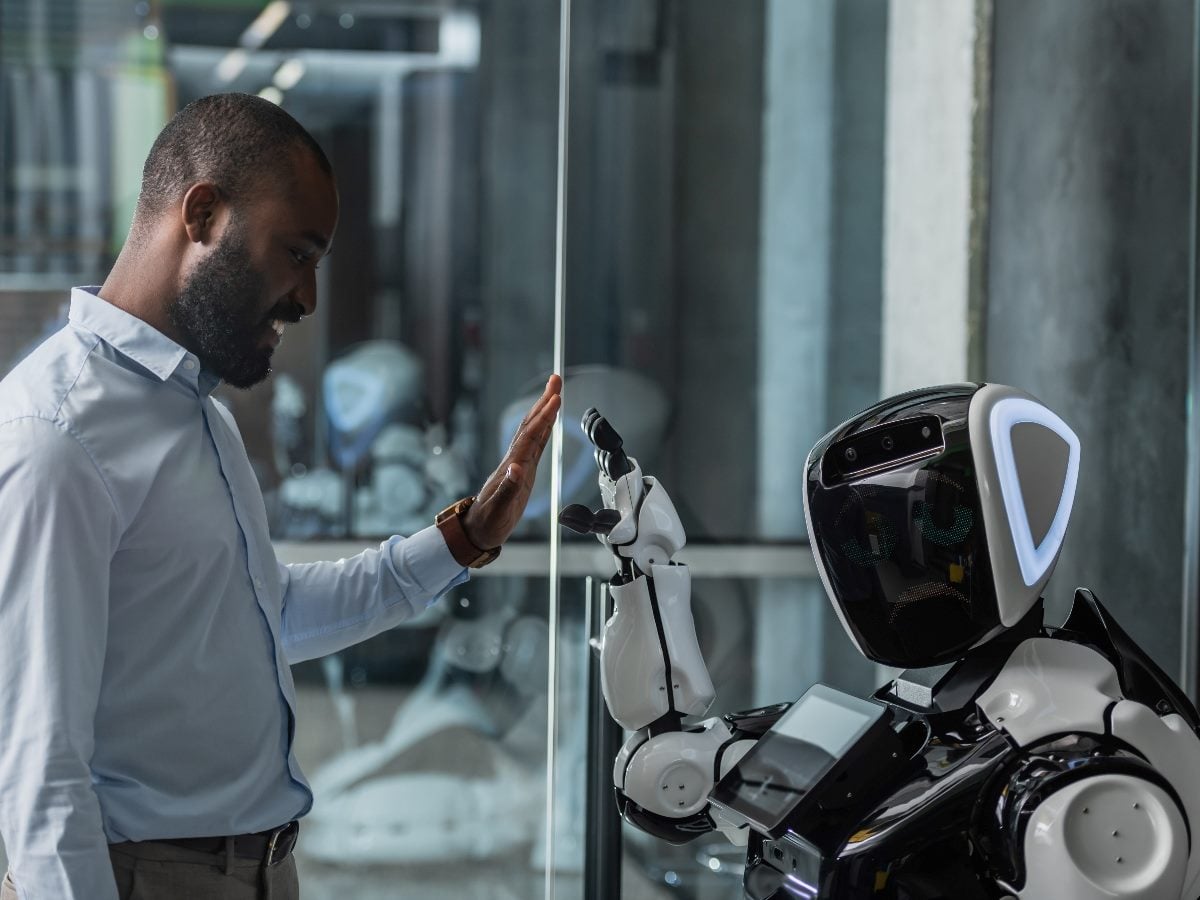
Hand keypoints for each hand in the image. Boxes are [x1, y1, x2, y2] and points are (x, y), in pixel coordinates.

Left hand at [461, 374, 561, 550]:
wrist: (477, 531)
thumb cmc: (488, 522)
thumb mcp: (499, 510)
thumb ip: (508, 489)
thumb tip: (517, 469)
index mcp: (512, 467)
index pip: (530, 437)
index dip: (543, 418)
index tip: (555, 398)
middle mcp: (515, 460)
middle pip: (531, 425)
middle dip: (544, 402)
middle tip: (556, 379)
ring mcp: (518, 464)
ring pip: (533, 431)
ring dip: (544, 410)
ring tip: (555, 392)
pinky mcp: (522, 471)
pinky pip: (535, 444)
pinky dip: (544, 429)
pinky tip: (548, 422)